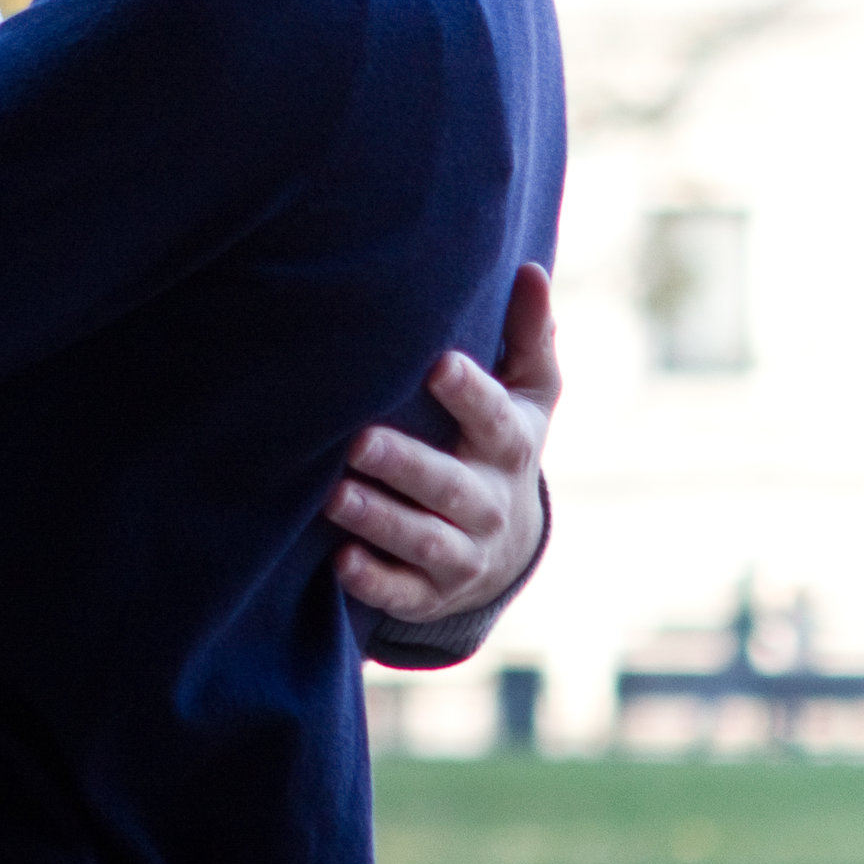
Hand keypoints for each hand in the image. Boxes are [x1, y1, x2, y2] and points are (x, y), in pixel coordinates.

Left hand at [325, 262, 558, 623]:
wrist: (507, 544)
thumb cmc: (502, 441)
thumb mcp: (529, 393)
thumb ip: (529, 336)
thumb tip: (529, 270)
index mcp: (511, 445)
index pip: (495, 418)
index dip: (470, 394)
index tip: (437, 364)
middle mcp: (490, 502)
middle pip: (451, 486)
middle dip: (407, 466)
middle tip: (359, 441)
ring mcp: (464, 552)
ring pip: (424, 540)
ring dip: (380, 520)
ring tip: (333, 496)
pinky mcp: (432, 591)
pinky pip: (405, 593)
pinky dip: (375, 581)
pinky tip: (340, 561)